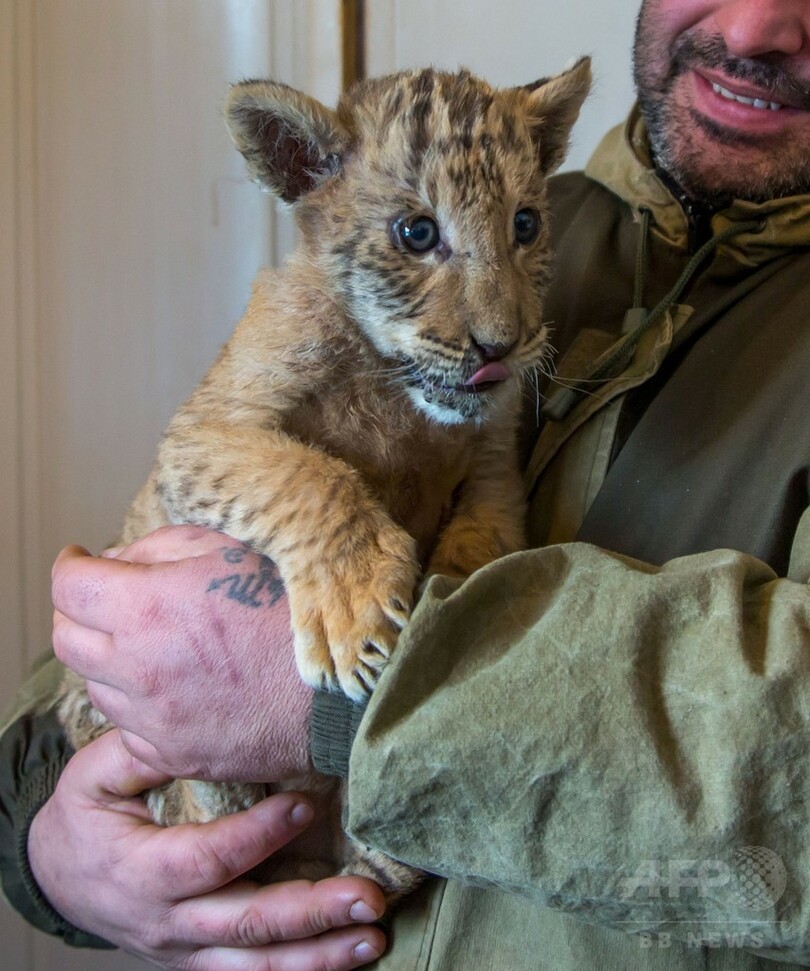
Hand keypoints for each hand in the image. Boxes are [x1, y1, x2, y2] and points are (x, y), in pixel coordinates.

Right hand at [28, 729, 385, 968]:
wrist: (59, 876)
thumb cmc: (85, 816)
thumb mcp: (95, 774)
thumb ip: (142, 752)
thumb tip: (193, 725)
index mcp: (140, 871)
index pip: (208, 859)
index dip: (259, 835)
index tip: (306, 804)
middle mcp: (166, 923)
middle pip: (245, 923)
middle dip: (311, 911)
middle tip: (367, 896)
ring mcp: (185, 950)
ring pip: (256, 964)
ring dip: (319, 955)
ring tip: (371, 935)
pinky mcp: (200, 960)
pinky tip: (347, 955)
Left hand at [51, 526, 310, 781]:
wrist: (341, 689)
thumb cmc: (293, 610)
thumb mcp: (231, 549)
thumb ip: (160, 548)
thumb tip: (117, 562)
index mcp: (149, 607)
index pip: (68, 586)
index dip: (70, 565)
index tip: (80, 560)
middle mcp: (138, 668)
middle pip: (66, 639)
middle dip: (78, 612)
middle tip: (106, 600)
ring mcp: (152, 718)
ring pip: (95, 685)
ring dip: (108, 659)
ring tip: (149, 643)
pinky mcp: (172, 753)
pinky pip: (128, 726)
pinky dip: (137, 703)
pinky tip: (172, 685)